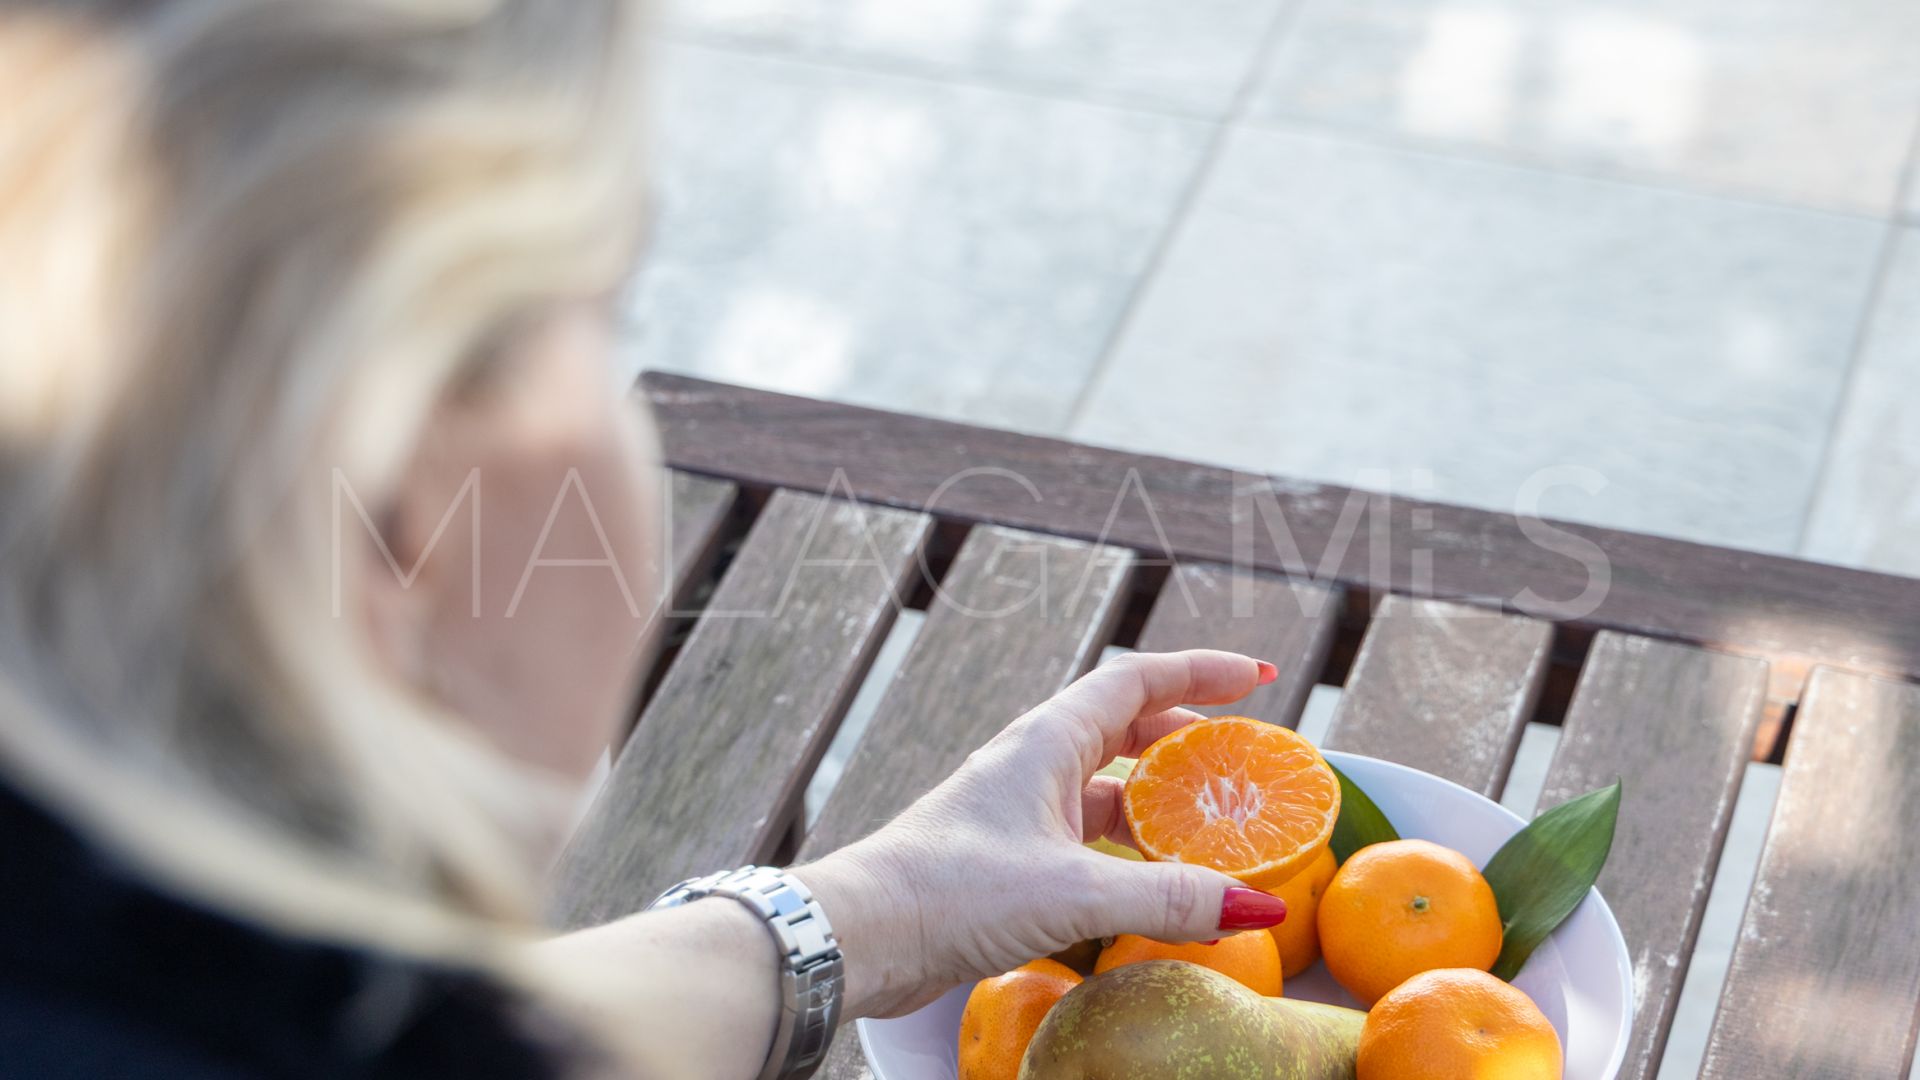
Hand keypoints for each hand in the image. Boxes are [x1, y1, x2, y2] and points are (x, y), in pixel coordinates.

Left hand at [793, 649, 1288, 1017]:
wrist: (861, 935)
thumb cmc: (951, 893)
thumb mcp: (1073, 891)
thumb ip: (1167, 897)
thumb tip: (1257, 902)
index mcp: (1046, 742)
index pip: (1136, 679)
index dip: (1200, 671)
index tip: (1258, 676)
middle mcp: (1033, 766)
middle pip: (1125, 727)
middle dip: (1188, 737)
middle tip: (1242, 760)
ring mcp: (1019, 813)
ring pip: (1106, 788)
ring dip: (1159, 800)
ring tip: (1213, 825)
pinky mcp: (1009, 860)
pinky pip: (1087, 838)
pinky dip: (1129, 850)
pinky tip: (1155, 882)